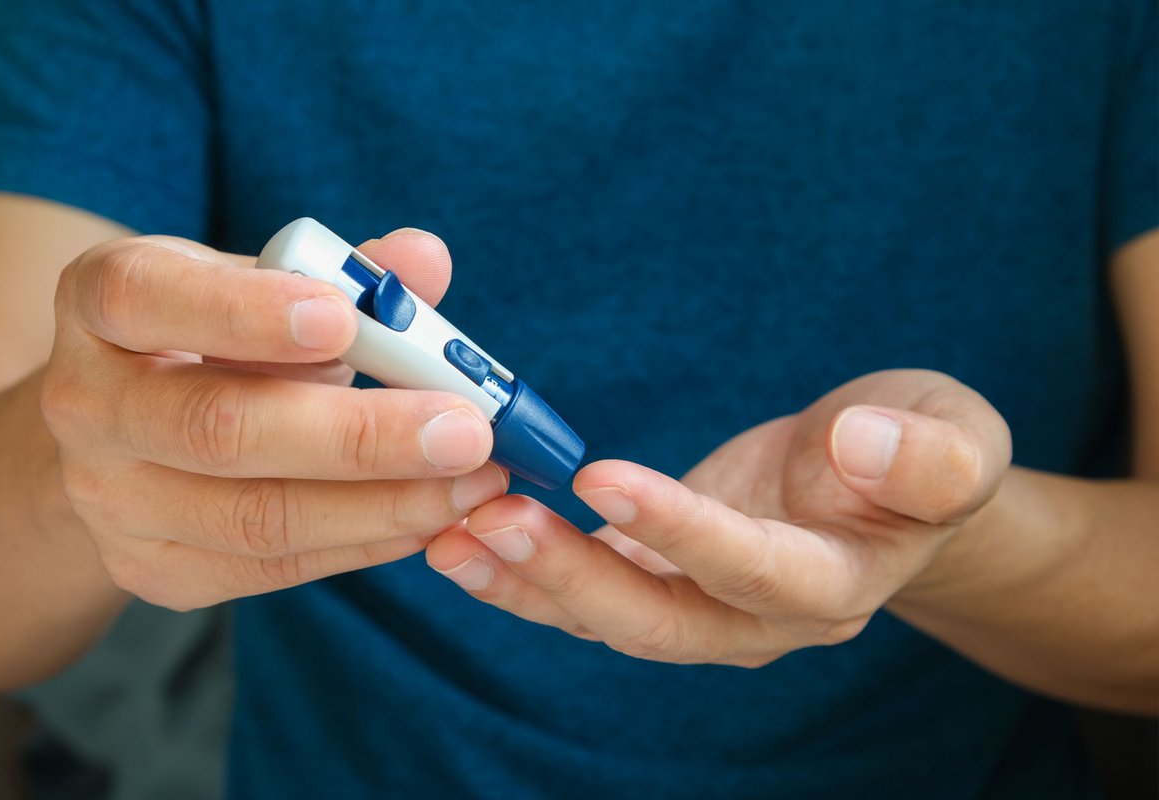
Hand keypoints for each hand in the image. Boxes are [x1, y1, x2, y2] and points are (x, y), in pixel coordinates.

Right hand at [41, 229, 507, 609]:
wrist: (132, 427)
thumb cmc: (216, 334)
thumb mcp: (263, 283)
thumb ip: (346, 274)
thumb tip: (427, 260)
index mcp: (103, 301)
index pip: (146, 298)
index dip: (245, 312)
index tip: (344, 320)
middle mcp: (87, 404)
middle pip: (218, 428)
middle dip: (358, 435)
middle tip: (466, 430)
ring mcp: (112, 500)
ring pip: (256, 517)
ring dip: (383, 503)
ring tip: (474, 483)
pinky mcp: (156, 570)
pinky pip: (275, 566)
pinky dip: (366, 541)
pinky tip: (430, 516)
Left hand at [426, 370, 1010, 665]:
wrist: (894, 487)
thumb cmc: (925, 449)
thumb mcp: (956, 435)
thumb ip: (929, 455)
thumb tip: (865, 444)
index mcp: (836, 582)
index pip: (752, 570)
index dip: (681, 532)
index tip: (603, 480)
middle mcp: (762, 617)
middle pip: (660, 620)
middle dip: (572, 576)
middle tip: (490, 520)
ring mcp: (709, 609)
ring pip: (610, 616)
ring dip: (528, 581)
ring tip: (449, 534)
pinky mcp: (667, 580)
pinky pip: (593, 589)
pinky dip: (531, 569)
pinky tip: (469, 536)